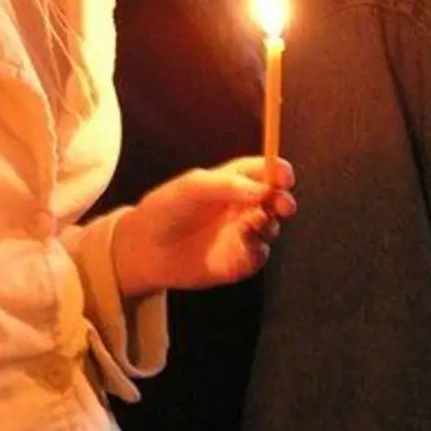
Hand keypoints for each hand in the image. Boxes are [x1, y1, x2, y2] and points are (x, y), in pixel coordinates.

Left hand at [112, 156, 295, 298]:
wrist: (146, 249)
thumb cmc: (165, 209)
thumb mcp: (193, 187)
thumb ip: (228, 185)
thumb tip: (263, 190)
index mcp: (233, 180)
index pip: (265, 170)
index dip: (279, 171)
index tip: (284, 177)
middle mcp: (242, 205)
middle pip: (276, 198)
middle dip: (284, 199)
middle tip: (282, 204)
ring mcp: (243, 232)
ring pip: (273, 226)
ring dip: (271, 223)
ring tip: (253, 222)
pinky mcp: (240, 259)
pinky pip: (261, 253)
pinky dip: (259, 248)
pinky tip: (244, 245)